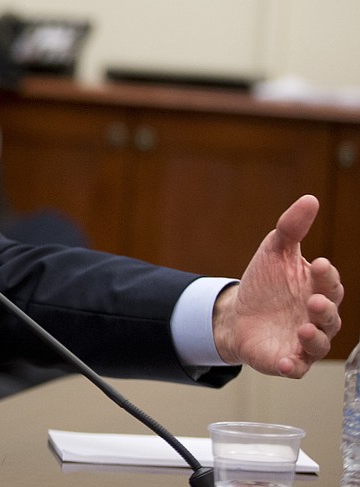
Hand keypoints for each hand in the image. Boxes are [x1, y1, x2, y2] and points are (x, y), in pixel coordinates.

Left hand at [213, 194, 342, 376]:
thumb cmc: (264, 282)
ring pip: (319, 344)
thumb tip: (310, 199)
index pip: (328, 283)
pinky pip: (295, 367)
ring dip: (314, 338)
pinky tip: (284, 362)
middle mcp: (317, 317)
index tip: (317, 263)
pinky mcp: (286, 359)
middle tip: (313, 301)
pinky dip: (292, 366)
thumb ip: (292, 227)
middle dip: (325, 308)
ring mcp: (303, 341)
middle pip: (329, 315)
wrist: (238, 314)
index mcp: (316, 289)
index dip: (325, 275)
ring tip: (303, 328)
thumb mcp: (274, 250)